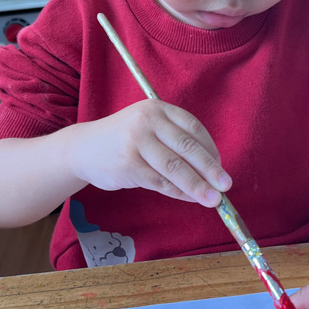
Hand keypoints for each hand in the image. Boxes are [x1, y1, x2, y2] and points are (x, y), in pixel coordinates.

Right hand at [66, 98, 231, 205]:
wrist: (83, 148)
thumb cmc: (124, 139)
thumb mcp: (148, 127)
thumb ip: (174, 140)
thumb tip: (210, 167)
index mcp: (157, 108)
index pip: (193, 127)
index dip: (210, 149)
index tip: (220, 166)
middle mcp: (147, 122)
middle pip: (187, 148)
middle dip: (210, 169)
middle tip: (225, 185)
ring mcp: (136, 143)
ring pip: (175, 168)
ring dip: (197, 186)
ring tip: (213, 200)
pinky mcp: (128, 165)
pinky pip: (160, 182)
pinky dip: (179, 192)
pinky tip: (190, 198)